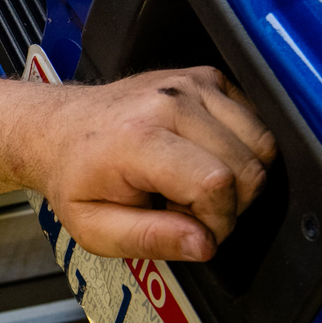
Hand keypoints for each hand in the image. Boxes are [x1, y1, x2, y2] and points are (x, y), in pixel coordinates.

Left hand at [35, 67, 275, 260]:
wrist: (59, 128)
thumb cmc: (75, 176)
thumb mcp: (95, 227)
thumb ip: (150, 240)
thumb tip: (204, 244)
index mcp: (139, 138)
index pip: (215, 183)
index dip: (216, 221)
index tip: (192, 230)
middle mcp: (170, 102)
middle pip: (248, 166)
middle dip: (229, 204)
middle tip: (188, 210)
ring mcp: (192, 84)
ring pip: (262, 143)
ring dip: (239, 177)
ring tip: (194, 184)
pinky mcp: (207, 78)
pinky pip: (256, 122)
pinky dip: (240, 149)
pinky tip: (203, 159)